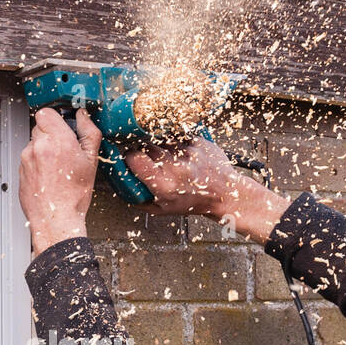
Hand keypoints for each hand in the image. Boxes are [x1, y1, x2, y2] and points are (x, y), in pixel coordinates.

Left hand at [19, 106, 100, 253]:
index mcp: (57, 140)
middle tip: (64, 149)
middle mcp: (38, 146)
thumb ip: (89, 133)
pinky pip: (28, 158)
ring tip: (57, 167)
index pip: (46, 112)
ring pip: (34, 143)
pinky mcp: (20, 169)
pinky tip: (49, 176)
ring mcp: (26, 158)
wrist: (55, 219)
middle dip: (51, 134)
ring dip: (44, 149)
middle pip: (39, 126)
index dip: (55, 118)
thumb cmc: (73, 195)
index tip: (63, 126)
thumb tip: (83, 117)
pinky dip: (37, 162)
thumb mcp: (91, 161)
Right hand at [124, 138, 239, 217]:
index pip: (134, 157)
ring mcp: (187, 151)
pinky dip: (174, 142)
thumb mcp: (161, 209)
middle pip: (146, 145)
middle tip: (149, 159)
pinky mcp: (196, 141)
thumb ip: (138, 199)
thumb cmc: (192, 202)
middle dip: (143, 150)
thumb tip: (121, 185)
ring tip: (168, 158)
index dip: (129, 157)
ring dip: (159, 145)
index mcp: (164, 184)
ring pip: (161, 138)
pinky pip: (177, 135)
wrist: (223, 193)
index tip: (131, 160)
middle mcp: (175, 166)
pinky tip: (180, 152)